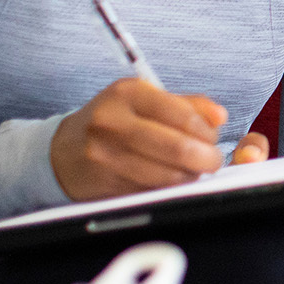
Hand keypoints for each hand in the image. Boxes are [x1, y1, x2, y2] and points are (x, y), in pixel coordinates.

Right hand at [50, 78, 226, 200]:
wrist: (63, 150)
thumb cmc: (114, 122)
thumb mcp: (146, 100)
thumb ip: (188, 104)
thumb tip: (220, 116)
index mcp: (129, 92)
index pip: (183, 114)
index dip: (207, 131)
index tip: (213, 138)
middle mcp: (113, 121)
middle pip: (178, 147)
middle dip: (206, 158)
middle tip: (212, 161)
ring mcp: (105, 154)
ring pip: (167, 174)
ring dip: (190, 176)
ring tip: (192, 170)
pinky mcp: (104, 182)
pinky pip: (151, 190)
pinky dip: (169, 188)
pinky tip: (169, 180)